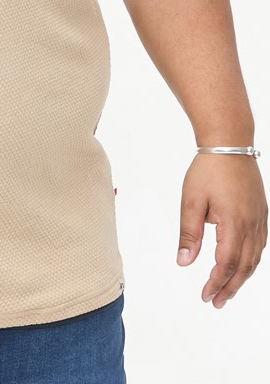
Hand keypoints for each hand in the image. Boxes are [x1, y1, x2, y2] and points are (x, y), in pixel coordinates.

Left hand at [177, 154, 267, 306]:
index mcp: (234, 223)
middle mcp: (252, 225)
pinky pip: (260, 246)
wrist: (229, 145)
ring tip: (228, 291)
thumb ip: (189, 233)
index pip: (226, 263)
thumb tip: (184, 262)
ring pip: (255, 258)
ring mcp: (260, 220)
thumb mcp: (191, 200)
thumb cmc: (208, 169)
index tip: (205, 295)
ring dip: (241, 277)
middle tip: (216, 302)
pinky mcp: (261, 214)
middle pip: (244, 267)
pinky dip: (251, 261)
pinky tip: (242, 266)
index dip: (216, 283)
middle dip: (230, 287)